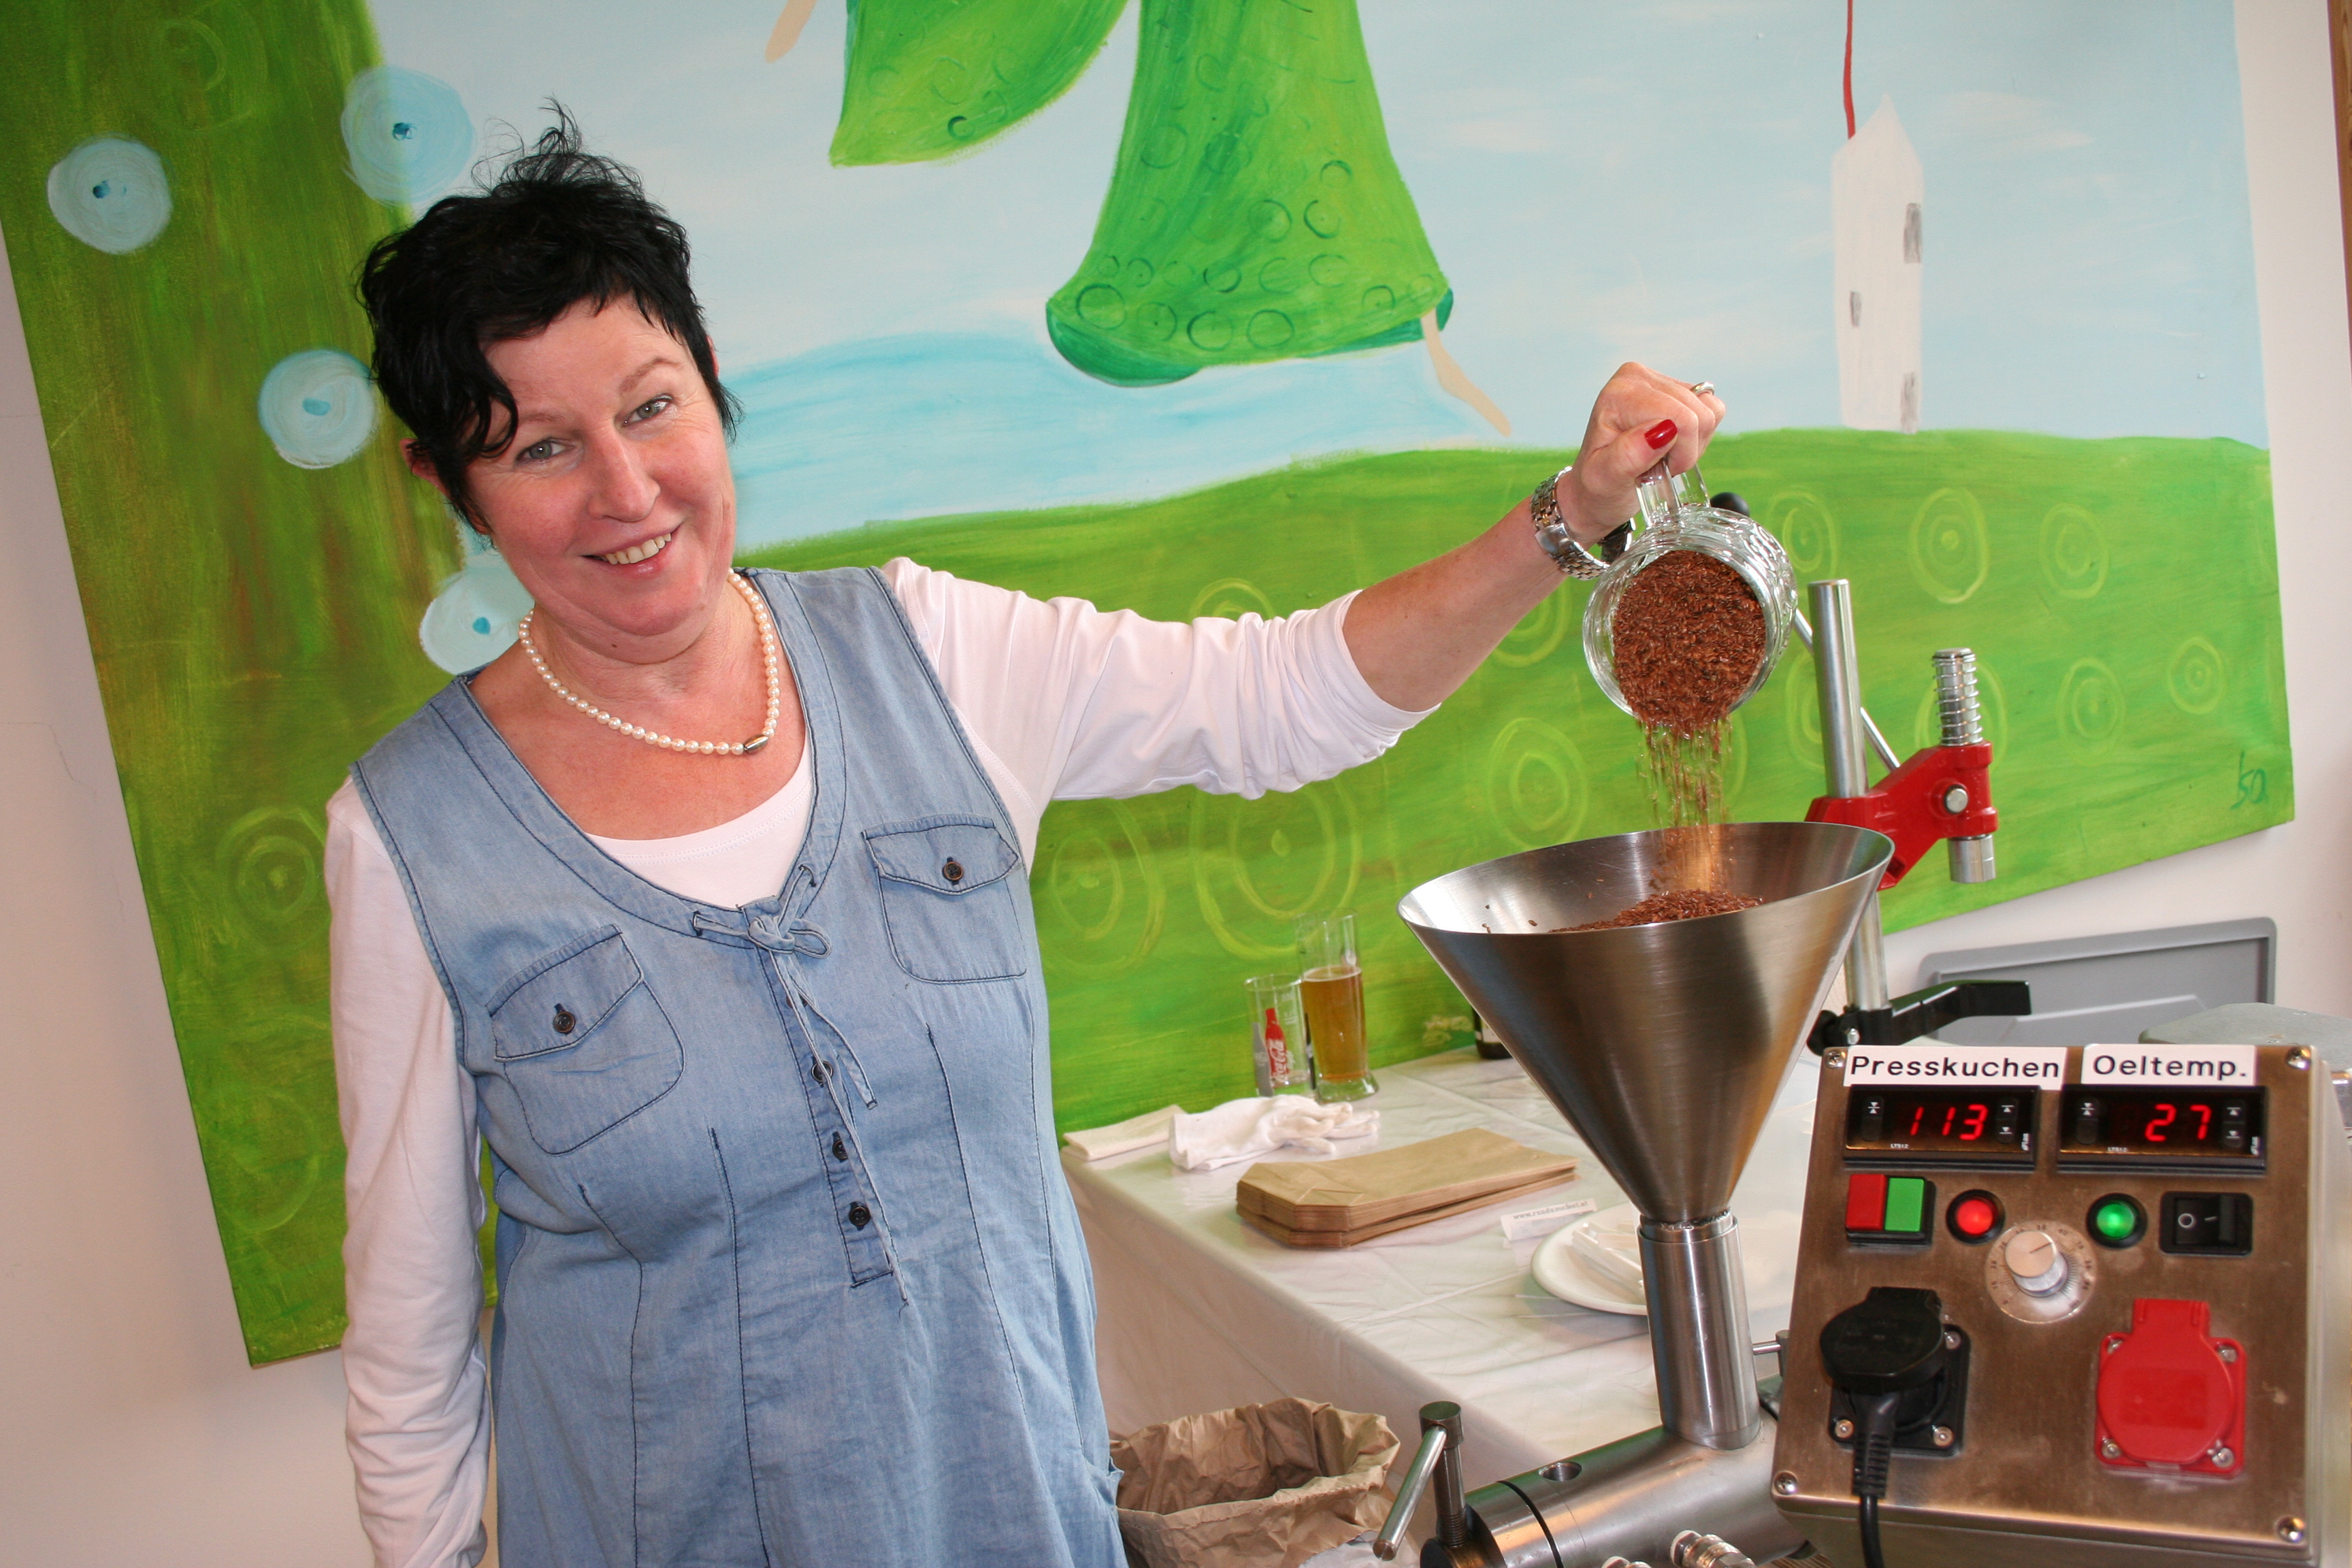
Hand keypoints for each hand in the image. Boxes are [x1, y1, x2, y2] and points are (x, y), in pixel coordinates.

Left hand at [1554, 363, 1724, 544]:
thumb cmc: (1599, 486)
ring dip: (1692, 445)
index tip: (1652, 469)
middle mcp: (1638, 377)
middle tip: (1656, 465)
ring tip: (1662, 456)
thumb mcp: (1605, 479)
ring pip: (1711, 411)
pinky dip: (1700, 436)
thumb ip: (1629, 455)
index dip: (1679, 452)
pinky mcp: (1678, 388)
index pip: (1680, 417)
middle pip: (1698, 414)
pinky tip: (1674, 445)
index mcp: (1619, 393)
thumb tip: (1663, 429)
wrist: (1596, 489)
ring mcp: (1659, 379)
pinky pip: (1714, 409)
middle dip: (1685, 450)